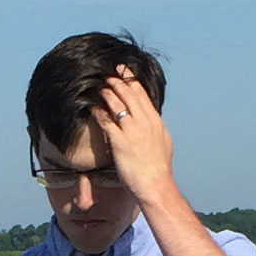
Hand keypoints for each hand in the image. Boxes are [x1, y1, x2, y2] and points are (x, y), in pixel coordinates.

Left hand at [95, 68, 176, 211]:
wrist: (156, 184)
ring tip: (97, 86)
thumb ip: (156, 128)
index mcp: (155, 121)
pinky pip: (106, 121)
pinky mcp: (120, 142)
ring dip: (106, 92)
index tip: (123, 70)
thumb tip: (153, 121)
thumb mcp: (163, 142)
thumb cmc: (158, 168)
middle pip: (129, 94)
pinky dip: (99, 112)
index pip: (142, 94)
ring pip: (117, 104)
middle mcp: (144, 122)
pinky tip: (92, 107)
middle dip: (117, 81)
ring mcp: (132, 131)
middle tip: (106, 73)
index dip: (131, 80)